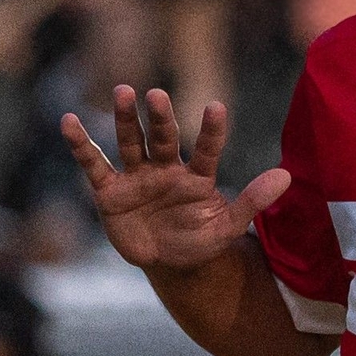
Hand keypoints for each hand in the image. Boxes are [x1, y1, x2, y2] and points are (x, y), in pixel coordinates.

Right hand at [62, 87, 288, 272]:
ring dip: (126, 119)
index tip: (216, 107)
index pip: (207, 148)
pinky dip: (80, 144)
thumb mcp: (228, 228)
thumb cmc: (200, 242)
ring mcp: (138, 177)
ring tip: (124, 92)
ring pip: (131, 142)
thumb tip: (287, 176)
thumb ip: (252, 202)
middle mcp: (166, 168)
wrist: (169, 263)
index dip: (211, 131)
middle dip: (160, 117)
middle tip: (157, 94)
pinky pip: (94, 163)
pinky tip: (68, 122)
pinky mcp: (110, 190)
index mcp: (197, 177)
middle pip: (163, 138)